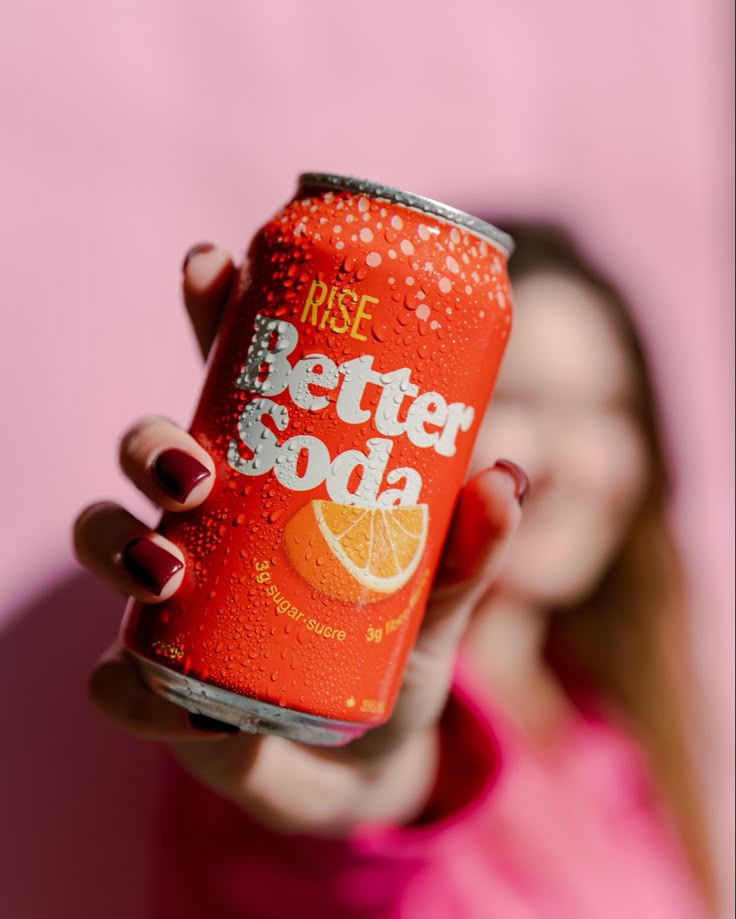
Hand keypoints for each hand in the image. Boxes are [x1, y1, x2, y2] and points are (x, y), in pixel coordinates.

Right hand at [73, 244, 523, 835]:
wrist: (368, 766)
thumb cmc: (397, 656)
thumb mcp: (439, 601)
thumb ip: (472, 548)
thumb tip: (510, 471)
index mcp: (268, 480)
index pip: (230, 380)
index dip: (212, 314)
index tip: (211, 264)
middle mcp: (206, 526)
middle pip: (149, 449)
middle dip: (151, 440)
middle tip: (196, 467)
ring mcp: (169, 600)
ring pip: (104, 537)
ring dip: (117, 541)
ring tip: (168, 569)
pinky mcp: (153, 684)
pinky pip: (111, 676)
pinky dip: (127, 681)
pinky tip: (164, 696)